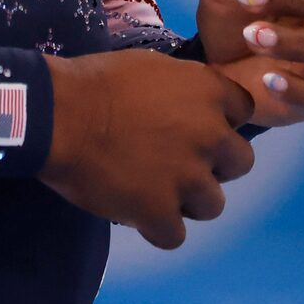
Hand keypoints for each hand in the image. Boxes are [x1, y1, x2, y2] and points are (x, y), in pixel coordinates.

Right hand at [39, 49, 255, 249]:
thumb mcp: (153, 67)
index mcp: (209, 92)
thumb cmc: (98, 82)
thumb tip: (191, 104)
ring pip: (214, 205)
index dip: (222, 122)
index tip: (198, 127)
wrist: (60, 115)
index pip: (244, 112)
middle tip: (180, 164)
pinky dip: (158, 229)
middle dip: (215, 165)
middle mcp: (210, 136)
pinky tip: (138, 214)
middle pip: (240, 163)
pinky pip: (175, 236)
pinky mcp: (160, 212)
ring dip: (189, 201)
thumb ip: (184, 89)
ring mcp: (188, 178)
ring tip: (156, 192)